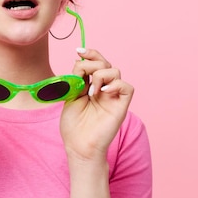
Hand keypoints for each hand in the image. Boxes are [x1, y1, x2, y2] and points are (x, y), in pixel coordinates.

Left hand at [60, 47, 133, 161]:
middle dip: (93, 61)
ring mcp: (113, 97)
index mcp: (91, 86)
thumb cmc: (73, 126)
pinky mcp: (121, 106)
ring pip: (115, 71)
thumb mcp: (70, 96)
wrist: (79, 146)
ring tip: (90, 92)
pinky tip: (101, 93)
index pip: (96, 63)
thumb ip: (76, 78)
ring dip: (100, 75)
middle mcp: (104, 89)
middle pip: (106, 63)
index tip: (79, 51)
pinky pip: (126, 87)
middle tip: (82, 71)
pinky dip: (115, 85)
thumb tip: (80, 60)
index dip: (90, 54)